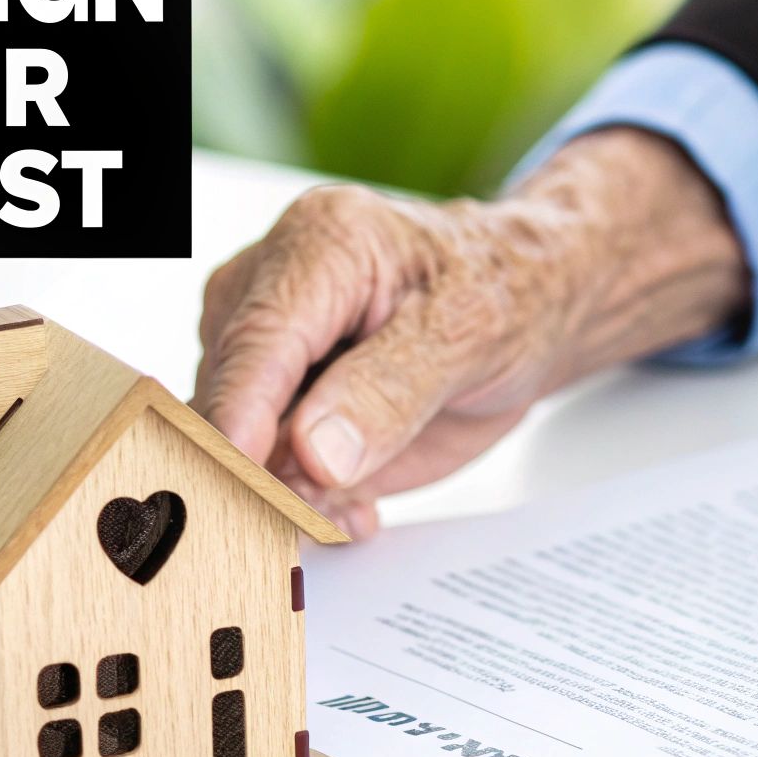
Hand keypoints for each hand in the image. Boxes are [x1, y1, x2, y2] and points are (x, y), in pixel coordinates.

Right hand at [193, 128, 748, 533]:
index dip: (239, 419)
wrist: (528, 301)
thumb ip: (391, 393)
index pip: (258, 341)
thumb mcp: (472, 337)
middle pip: (230, 395)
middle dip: (269, 471)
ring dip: (288, 492)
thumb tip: (314, 453)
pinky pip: (262, 462)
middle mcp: (272, 284)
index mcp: (322, 243)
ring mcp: (265, 342)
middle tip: (337, 512)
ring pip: (235, 438)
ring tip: (358, 502)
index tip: (242, 485)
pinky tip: (351, 504)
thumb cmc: (507, 294)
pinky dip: (301, 498)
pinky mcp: (273, 392)